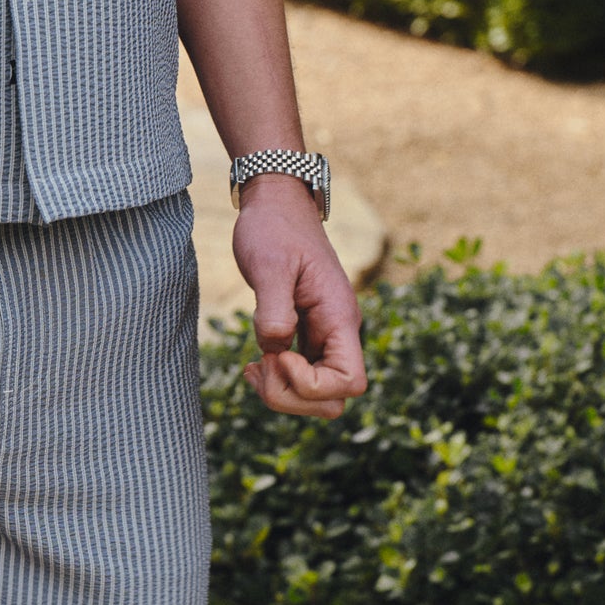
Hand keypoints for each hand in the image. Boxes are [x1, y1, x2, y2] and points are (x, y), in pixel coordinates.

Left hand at [232, 178, 368, 419]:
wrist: (276, 204)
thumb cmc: (274, 228)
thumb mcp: (269, 264)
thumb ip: (274, 309)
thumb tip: (277, 349)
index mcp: (339, 316)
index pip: (351, 382)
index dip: (311, 385)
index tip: (279, 355)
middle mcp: (338, 332)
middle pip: (334, 399)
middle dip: (292, 397)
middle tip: (258, 364)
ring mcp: (324, 337)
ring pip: (317, 396)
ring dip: (283, 394)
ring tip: (253, 368)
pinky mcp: (307, 336)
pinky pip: (302, 378)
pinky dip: (278, 382)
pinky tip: (255, 364)